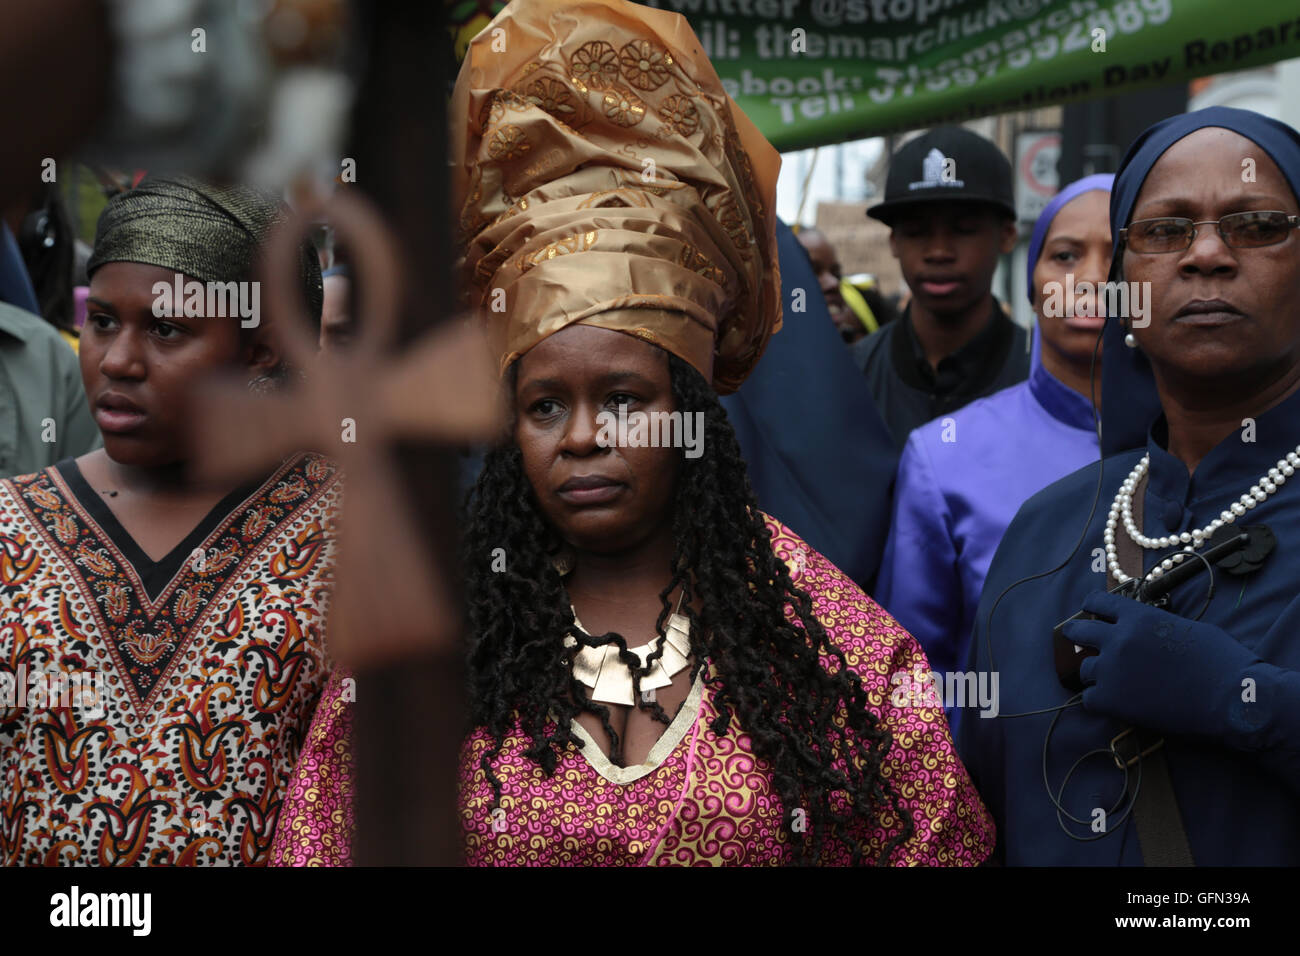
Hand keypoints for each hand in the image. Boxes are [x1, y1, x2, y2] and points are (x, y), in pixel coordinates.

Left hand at [1062, 590, 1263, 739]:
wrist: (1232, 698)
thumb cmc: (1222, 661)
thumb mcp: (1187, 627)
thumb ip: (1156, 627)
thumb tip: (1146, 632)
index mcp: (1138, 616)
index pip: (1097, 601)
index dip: (1092, 607)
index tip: (1090, 612)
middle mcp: (1118, 639)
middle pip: (1078, 632)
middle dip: (1078, 637)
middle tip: (1081, 644)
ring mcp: (1111, 670)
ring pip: (1084, 670)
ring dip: (1096, 675)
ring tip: (1114, 683)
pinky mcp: (1112, 700)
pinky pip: (1090, 700)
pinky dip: (1100, 702)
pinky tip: (1116, 705)